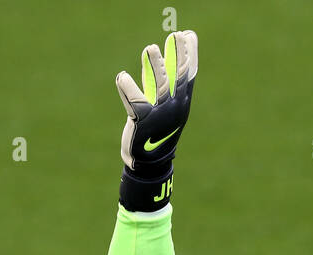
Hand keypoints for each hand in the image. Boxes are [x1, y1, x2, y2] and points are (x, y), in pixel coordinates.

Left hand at [116, 30, 197, 176]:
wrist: (149, 162)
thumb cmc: (156, 130)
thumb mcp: (164, 105)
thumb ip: (159, 80)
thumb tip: (156, 54)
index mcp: (182, 102)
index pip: (190, 74)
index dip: (190, 53)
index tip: (188, 34)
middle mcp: (175, 106)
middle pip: (179, 76)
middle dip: (179, 54)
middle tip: (176, 35)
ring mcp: (160, 113)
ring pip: (160, 86)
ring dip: (155, 66)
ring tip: (150, 48)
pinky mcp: (142, 120)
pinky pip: (135, 102)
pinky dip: (127, 88)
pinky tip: (122, 77)